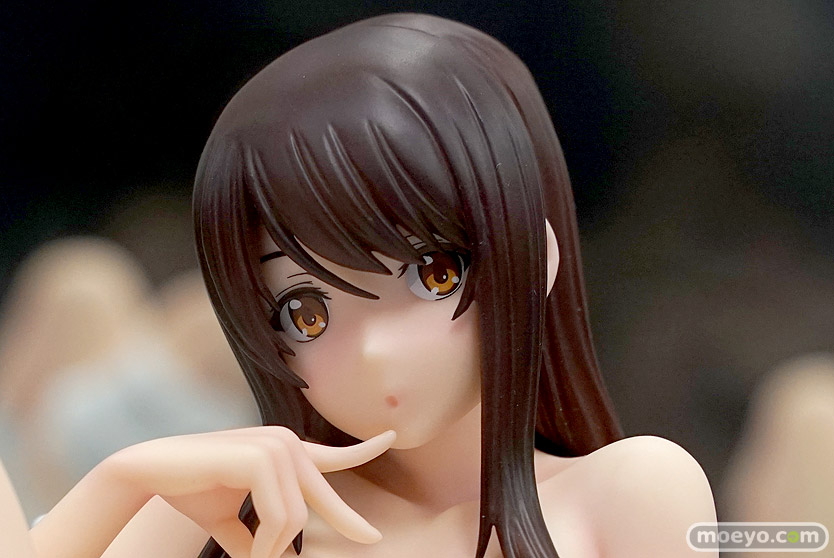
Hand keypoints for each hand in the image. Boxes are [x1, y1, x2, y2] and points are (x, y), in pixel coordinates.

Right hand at [103, 427, 395, 557]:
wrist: (150, 471)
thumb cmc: (193, 491)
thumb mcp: (235, 522)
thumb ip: (262, 537)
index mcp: (284, 453)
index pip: (333, 455)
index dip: (365, 450)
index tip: (392, 436)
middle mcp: (286, 443)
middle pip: (324, 500)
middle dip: (347, 524)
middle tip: (374, 542)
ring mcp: (276, 446)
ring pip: (297, 517)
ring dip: (275, 549)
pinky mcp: (261, 455)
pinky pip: (281, 515)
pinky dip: (267, 543)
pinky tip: (255, 551)